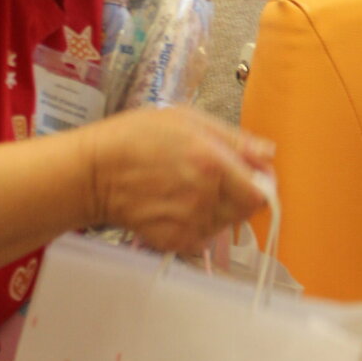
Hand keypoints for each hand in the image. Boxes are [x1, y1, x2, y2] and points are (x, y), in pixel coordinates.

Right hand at [80, 106, 275, 253]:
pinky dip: (195, 224)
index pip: (260, 192)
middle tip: (212, 178)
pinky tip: (174, 205)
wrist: (92, 173)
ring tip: (186, 189)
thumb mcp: (187, 119)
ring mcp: (189, 223)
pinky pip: (201, 237)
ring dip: (217, 209)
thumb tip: (270, 153)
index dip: (259, 183)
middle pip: (246, 211)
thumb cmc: (135, 138)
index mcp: (213, 164)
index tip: (249, 175)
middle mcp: (205, 198)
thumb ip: (234, 139)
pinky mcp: (173, 241)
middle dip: (238, 195)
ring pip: (224, 224)